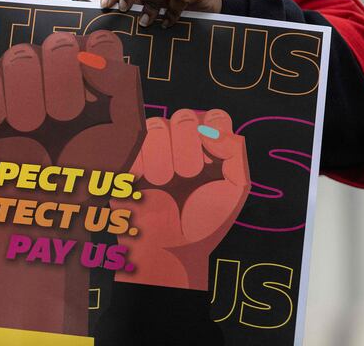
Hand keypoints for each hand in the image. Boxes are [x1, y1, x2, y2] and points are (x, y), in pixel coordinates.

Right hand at [0, 30, 145, 334]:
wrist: (37, 209)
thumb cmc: (84, 173)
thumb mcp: (123, 133)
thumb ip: (126, 86)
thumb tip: (110, 55)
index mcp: (91, 73)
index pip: (97, 41)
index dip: (98, 68)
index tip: (97, 102)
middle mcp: (53, 68)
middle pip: (57, 44)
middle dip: (62, 86)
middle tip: (61, 122)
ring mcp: (14, 78)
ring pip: (18, 55)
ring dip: (26, 97)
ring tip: (29, 131)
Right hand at [112, 109, 249, 289]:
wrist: (168, 246)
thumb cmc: (202, 220)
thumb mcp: (234, 187)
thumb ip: (234, 151)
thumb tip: (211, 130)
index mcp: (207, 147)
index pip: (212, 116)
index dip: (212, 131)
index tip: (211, 155)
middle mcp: (179, 143)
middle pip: (183, 118)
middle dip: (187, 149)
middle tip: (187, 177)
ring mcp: (152, 149)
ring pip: (157, 126)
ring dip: (164, 158)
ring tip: (165, 183)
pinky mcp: (129, 158)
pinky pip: (134, 142)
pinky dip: (143, 163)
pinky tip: (146, 182)